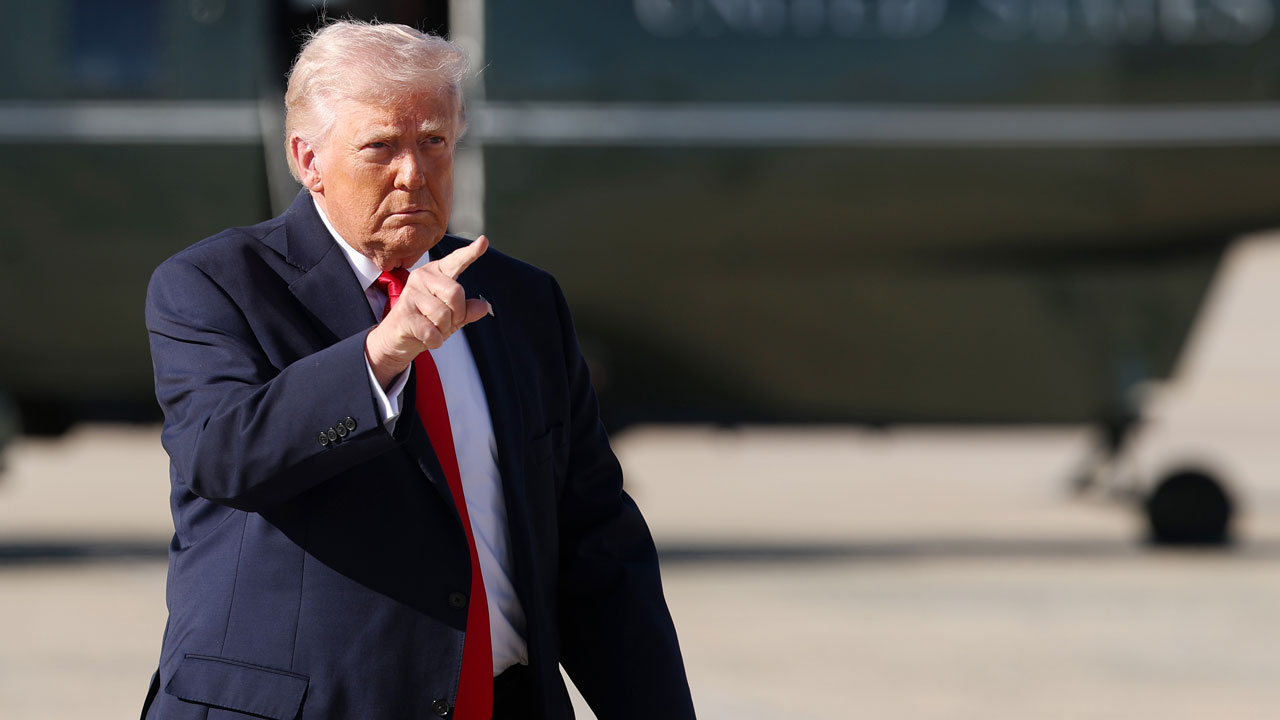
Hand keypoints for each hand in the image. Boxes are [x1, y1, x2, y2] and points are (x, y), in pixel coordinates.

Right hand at [365, 235, 493, 388]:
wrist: (396, 339)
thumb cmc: (425, 322)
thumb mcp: (452, 316)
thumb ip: (467, 310)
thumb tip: (483, 306)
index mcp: (436, 273)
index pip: (456, 261)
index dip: (471, 253)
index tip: (484, 241)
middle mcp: (422, 277)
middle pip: (455, 293)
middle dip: (457, 314)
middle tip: (446, 322)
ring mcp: (411, 294)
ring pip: (443, 314)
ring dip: (443, 330)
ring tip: (432, 328)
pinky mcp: (403, 313)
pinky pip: (431, 331)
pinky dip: (434, 340)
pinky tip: (425, 338)